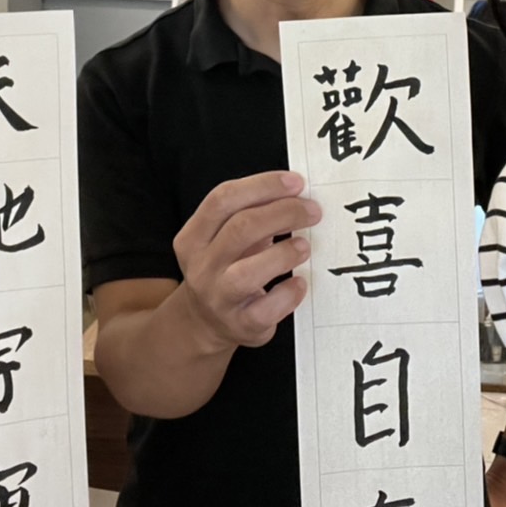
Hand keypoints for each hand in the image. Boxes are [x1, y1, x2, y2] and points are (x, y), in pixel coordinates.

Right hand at [172, 171, 320, 352]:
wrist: (205, 322)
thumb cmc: (225, 268)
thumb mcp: (224, 238)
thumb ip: (250, 213)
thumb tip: (296, 193)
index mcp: (193, 237)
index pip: (223, 199)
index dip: (263, 185)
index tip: (296, 182)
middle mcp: (200, 267)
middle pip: (240, 228)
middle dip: (283, 213)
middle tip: (312, 210)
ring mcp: (218, 298)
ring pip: (248, 272)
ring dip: (283, 253)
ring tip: (305, 245)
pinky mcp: (240, 325)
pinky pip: (266, 309)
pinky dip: (288, 293)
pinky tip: (299, 283)